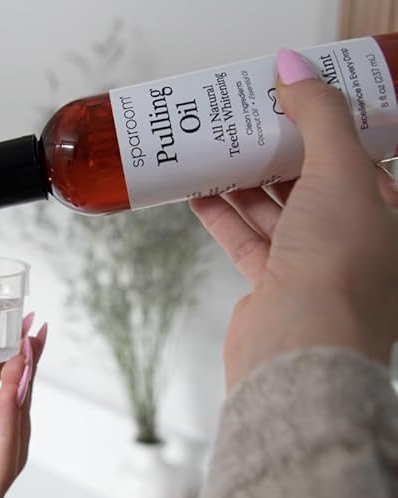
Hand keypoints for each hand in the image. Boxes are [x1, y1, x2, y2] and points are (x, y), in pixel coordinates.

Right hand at [191, 48, 397, 387]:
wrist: (300, 348)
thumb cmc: (337, 268)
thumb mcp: (339, 173)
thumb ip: (320, 116)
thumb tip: (295, 67)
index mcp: (384, 213)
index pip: (354, 156)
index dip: (323, 124)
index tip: (288, 99)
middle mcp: (351, 240)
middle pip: (309, 182)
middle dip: (276, 151)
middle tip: (244, 121)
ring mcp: (310, 265)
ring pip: (275, 212)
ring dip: (244, 183)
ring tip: (215, 153)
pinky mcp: (272, 285)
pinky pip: (247, 242)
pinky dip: (223, 218)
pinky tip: (200, 195)